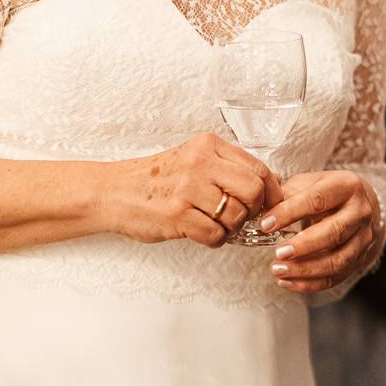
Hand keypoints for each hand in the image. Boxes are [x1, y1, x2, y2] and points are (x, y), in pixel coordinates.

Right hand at [107, 133, 281, 246]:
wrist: (113, 192)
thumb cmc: (156, 179)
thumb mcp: (191, 158)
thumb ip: (224, 167)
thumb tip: (265, 188)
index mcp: (207, 145)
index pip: (258, 168)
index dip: (272, 191)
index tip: (271, 204)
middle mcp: (200, 162)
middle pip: (254, 191)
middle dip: (253, 210)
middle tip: (241, 217)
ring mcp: (188, 188)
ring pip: (236, 215)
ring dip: (230, 227)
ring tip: (213, 223)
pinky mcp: (177, 214)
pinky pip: (216, 234)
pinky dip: (214, 240)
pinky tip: (201, 233)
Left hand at [262, 169, 379, 295]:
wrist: (358, 204)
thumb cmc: (325, 193)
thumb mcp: (308, 184)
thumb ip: (286, 195)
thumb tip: (259, 211)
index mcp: (347, 186)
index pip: (317, 200)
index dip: (289, 213)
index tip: (265, 224)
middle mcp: (361, 212)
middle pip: (335, 233)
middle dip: (304, 246)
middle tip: (278, 253)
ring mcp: (364, 238)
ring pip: (338, 260)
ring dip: (306, 269)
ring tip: (278, 270)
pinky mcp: (360, 259)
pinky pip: (336, 277)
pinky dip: (310, 283)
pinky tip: (287, 282)